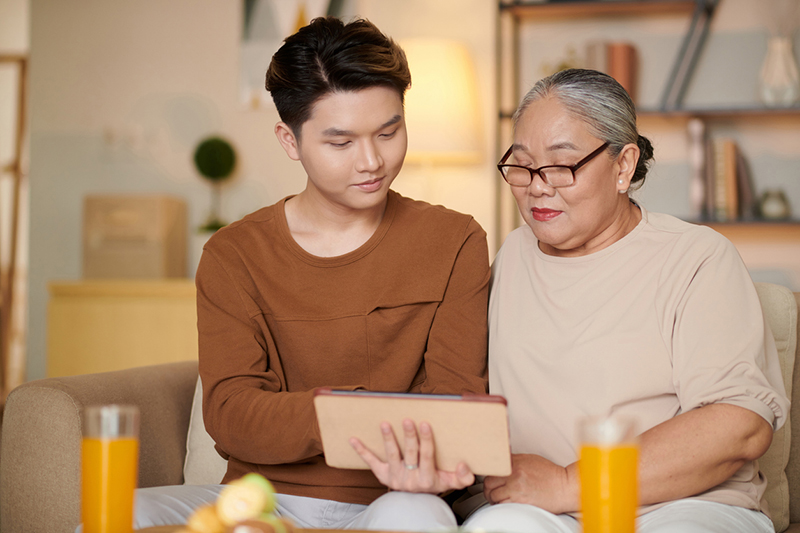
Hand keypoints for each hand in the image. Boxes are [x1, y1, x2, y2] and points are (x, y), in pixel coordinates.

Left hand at [349, 418, 474, 492]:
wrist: (415, 502)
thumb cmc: (434, 485)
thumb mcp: (451, 484)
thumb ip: (462, 477)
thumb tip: (462, 465)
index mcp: (427, 478)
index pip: (427, 456)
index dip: (426, 440)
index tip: (425, 424)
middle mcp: (410, 478)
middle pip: (410, 453)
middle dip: (408, 436)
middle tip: (406, 420)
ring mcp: (395, 476)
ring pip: (392, 455)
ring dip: (388, 439)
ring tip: (384, 424)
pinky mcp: (383, 475)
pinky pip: (371, 463)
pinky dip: (362, 451)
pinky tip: (353, 439)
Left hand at [483, 453, 578, 513]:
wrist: (565, 487)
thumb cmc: (551, 474)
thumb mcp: (531, 459)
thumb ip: (514, 460)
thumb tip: (501, 461)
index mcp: (515, 462)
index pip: (492, 467)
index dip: (489, 474)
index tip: (490, 478)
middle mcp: (514, 474)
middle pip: (488, 482)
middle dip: (489, 488)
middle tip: (492, 491)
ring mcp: (516, 488)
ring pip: (493, 495)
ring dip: (494, 498)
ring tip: (498, 499)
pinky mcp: (520, 501)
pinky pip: (502, 504)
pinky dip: (502, 505)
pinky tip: (506, 503)